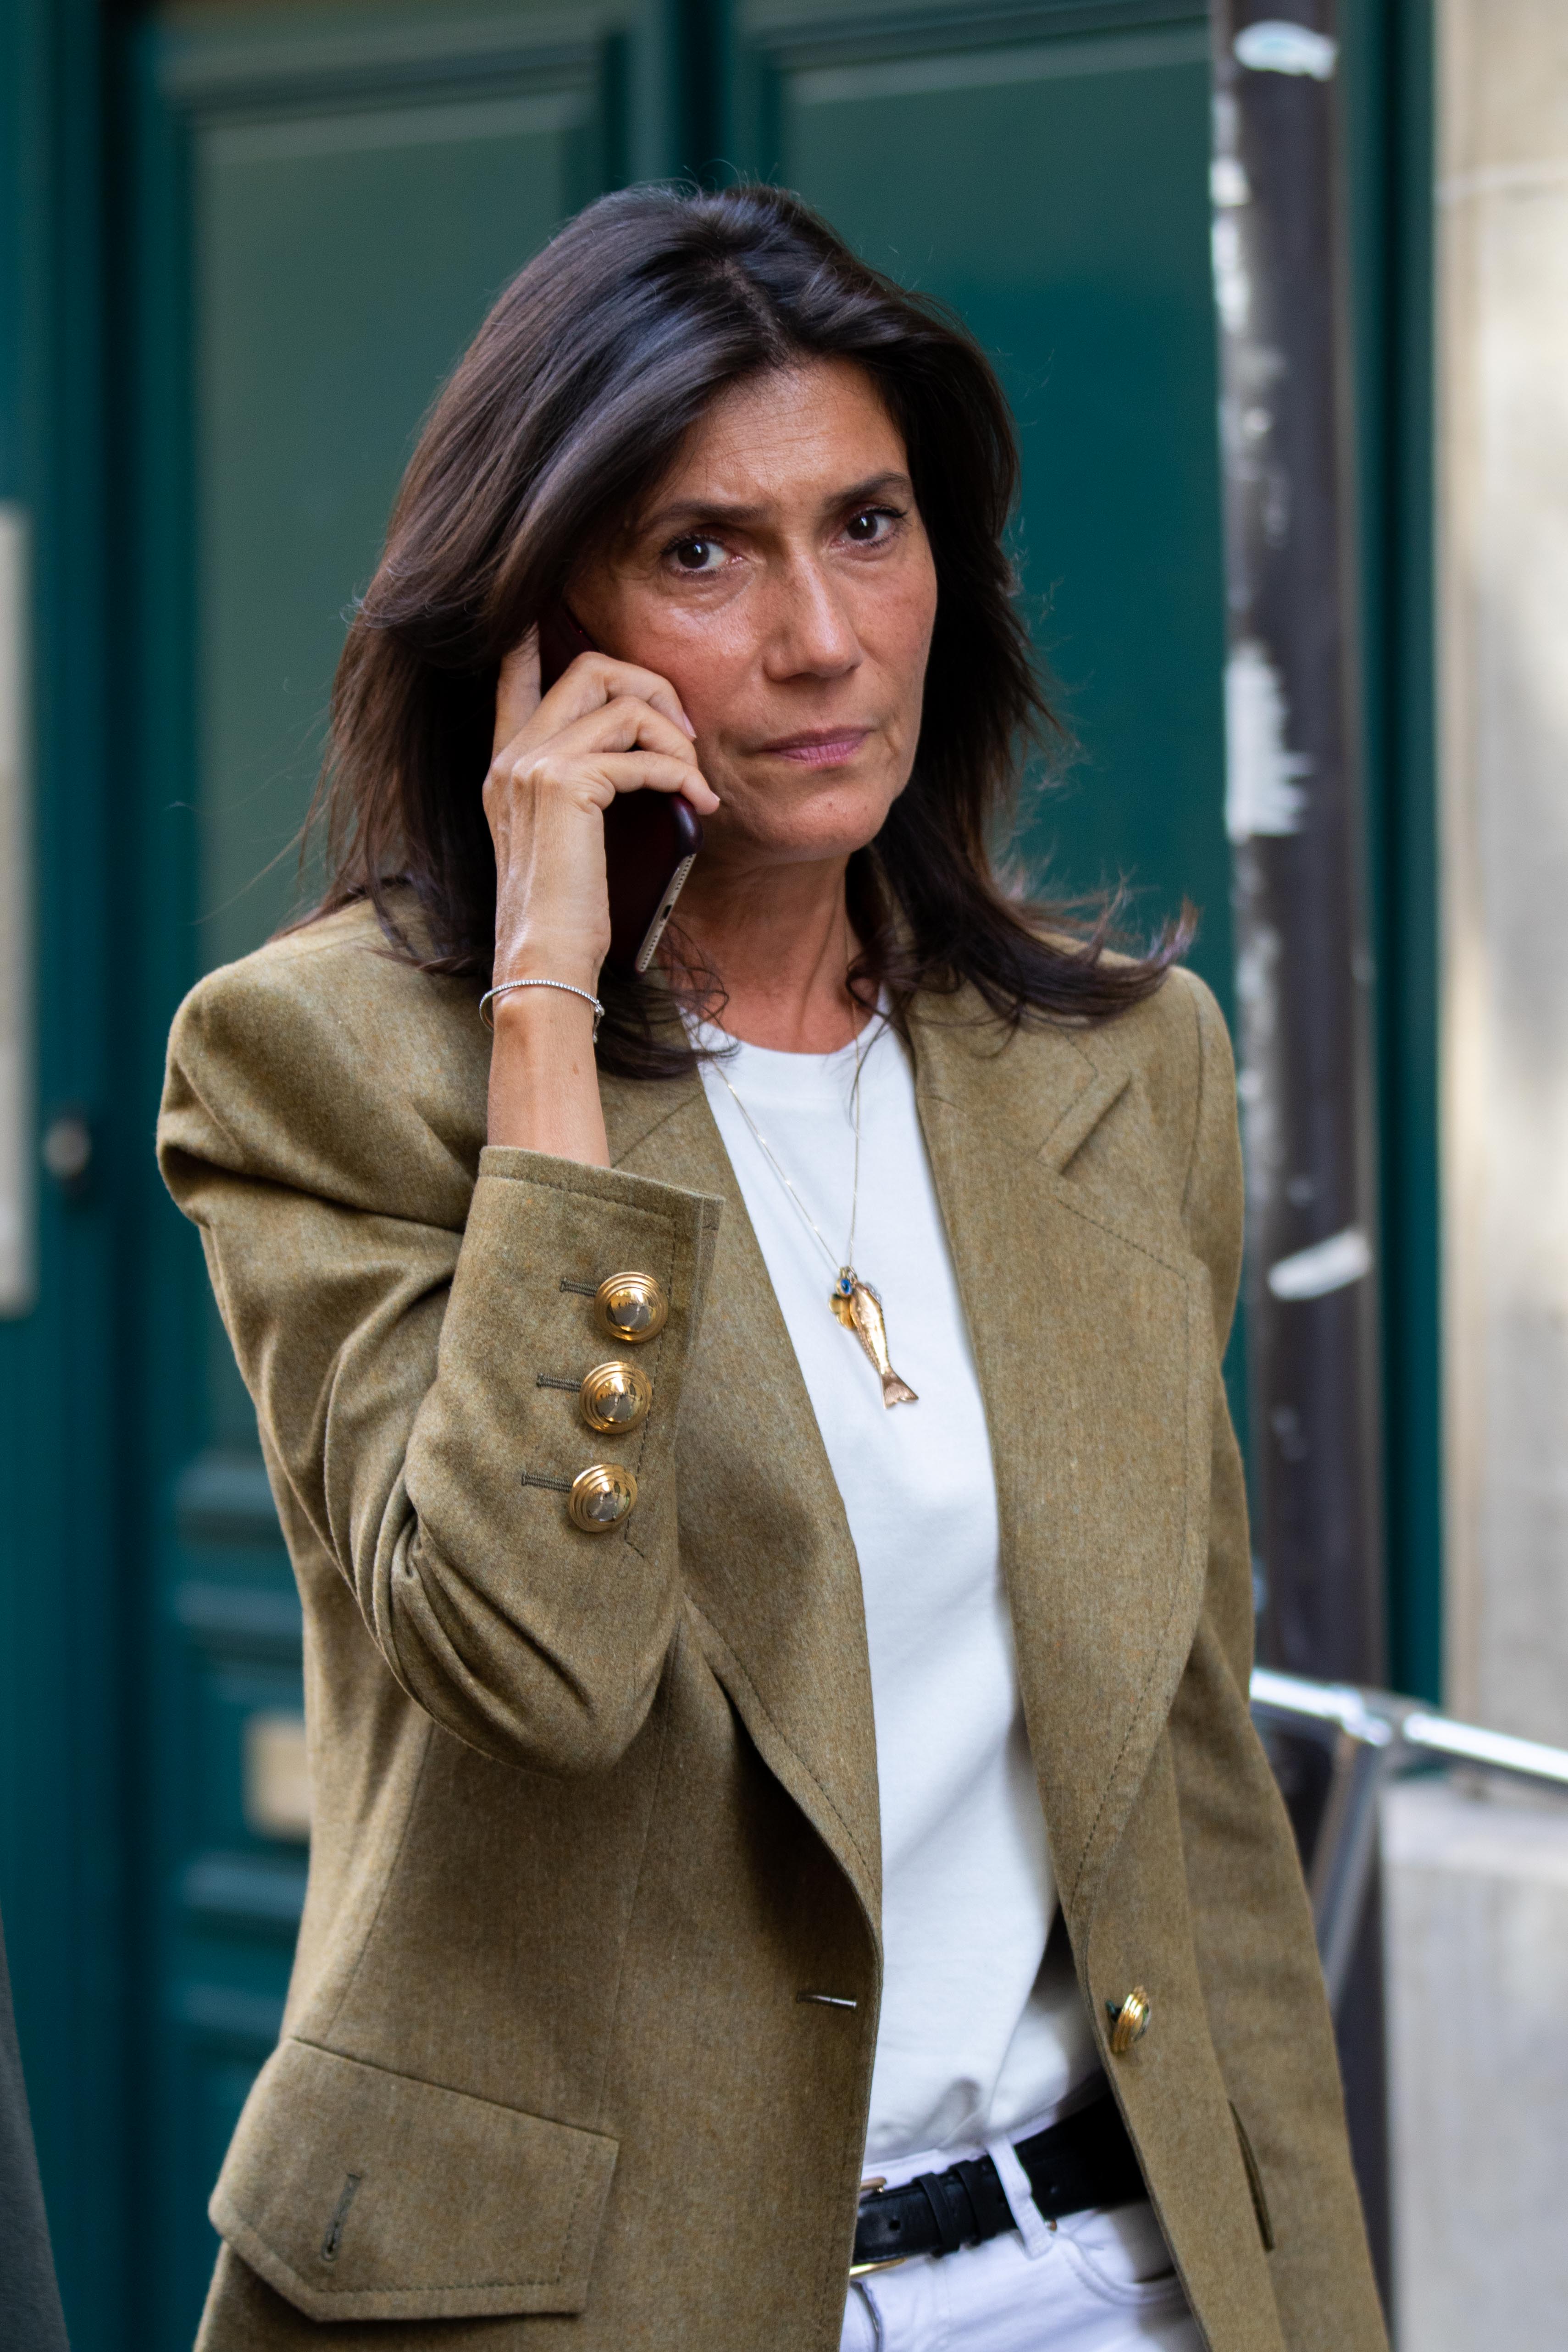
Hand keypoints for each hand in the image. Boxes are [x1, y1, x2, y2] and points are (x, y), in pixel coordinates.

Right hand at [485, 633, 719, 995]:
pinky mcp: (565, 787)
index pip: (513, 678)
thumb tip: (636, 757)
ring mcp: (532, 767)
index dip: (532, 640)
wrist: (544, 963)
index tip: (543, 613)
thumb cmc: (566, 916)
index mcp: (506, 767)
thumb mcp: (568, 842)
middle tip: (686, 737)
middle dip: (652, 686)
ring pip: (622, 702)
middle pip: (589, 667)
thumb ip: (584, 791)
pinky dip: (681, 772)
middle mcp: (512, 757)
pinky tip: (699, 803)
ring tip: (696, 780)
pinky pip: (641, 754)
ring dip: (675, 735)